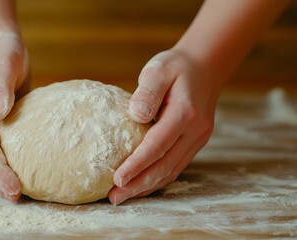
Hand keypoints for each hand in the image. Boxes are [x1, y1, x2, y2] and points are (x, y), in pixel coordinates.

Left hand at [109, 50, 220, 204]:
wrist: (204, 67)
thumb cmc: (176, 67)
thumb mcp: (159, 69)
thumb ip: (148, 91)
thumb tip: (136, 116)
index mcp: (185, 113)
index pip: (157, 145)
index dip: (137, 164)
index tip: (117, 179)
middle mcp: (195, 131)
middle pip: (165, 166)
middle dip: (138, 184)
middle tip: (114, 198)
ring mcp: (197, 140)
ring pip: (171, 171)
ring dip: (146, 187)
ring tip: (122, 197)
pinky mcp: (194, 143)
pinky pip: (175, 166)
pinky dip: (157, 179)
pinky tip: (140, 186)